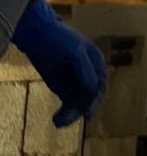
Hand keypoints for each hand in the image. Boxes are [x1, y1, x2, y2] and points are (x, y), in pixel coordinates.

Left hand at [13, 0, 106, 127]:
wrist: (37, 34)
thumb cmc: (59, 39)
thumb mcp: (75, 52)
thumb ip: (86, 71)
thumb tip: (93, 91)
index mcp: (96, 63)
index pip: (99, 86)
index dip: (94, 100)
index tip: (86, 113)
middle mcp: (89, 75)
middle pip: (90, 98)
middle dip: (80, 109)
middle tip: (67, 119)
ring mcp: (76, 82)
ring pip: (79, 103)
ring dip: (71, 114)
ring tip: (57, 121)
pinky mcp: (64, 88)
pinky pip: (68, 104)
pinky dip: (64, 113)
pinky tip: (57, 119)